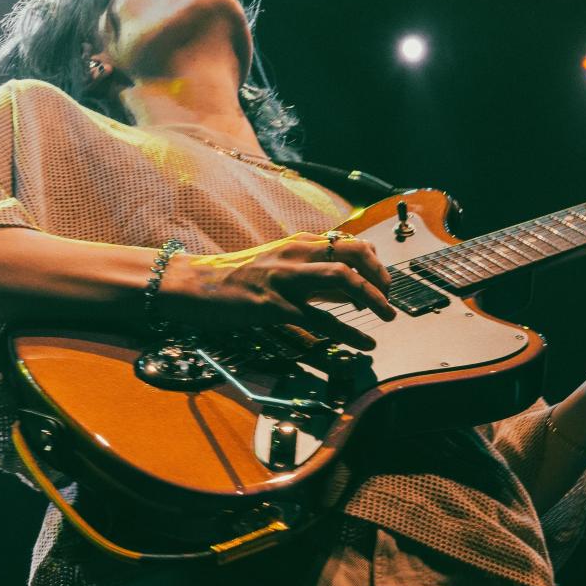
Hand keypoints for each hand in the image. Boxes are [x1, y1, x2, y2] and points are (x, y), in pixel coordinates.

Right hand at [160, 232, 395, 349]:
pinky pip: (319, 319)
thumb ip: (313, 275)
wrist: (194, 284)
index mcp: (299, 243)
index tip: (385, 281)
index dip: (374, 261)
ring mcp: (287, 279)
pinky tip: (363, 342)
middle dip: (380, 273)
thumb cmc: (236, 277)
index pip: (348, 242)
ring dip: (372, 296)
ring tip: (388, 314)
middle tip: (391, 296)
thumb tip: (349, 290)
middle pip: (353, 252)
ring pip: (342, 278)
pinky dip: (347, 331)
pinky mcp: (275, 306)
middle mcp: (297, 254)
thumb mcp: (279, 266)